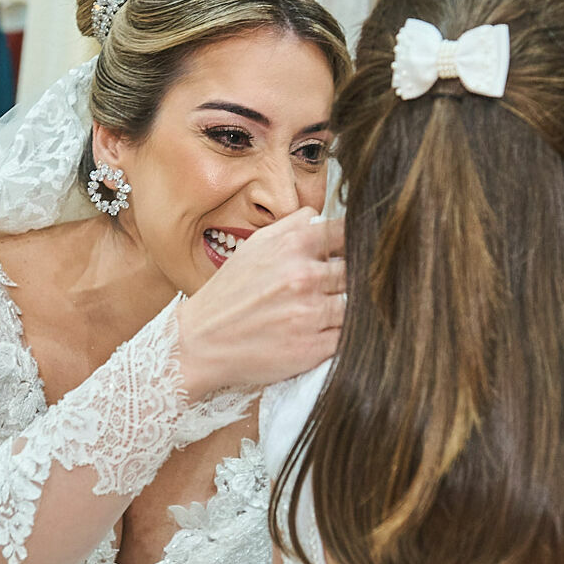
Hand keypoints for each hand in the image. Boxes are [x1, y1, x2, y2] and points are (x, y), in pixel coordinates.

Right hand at [176, 209, 344, 395]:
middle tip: (351, 285)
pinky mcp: (314, 348)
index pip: (351, 233)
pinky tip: (333, 331)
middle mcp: (305, 277)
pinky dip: (349, 334)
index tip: (363, 251)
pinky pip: (350, 336)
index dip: (361, 242)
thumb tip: (320, 215)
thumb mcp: (254, 247)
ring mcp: (311, 314)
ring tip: (339, 309)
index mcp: (294, 246)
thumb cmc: (228, 295)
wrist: (200, 342)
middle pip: (361, 270)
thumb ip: (291, 226)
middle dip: (360, 277)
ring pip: (360, 304)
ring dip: (356, 306)